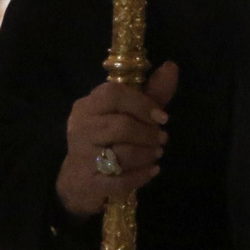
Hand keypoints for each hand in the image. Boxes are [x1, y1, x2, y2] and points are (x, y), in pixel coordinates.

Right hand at [56, 62, 178, 218]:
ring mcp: (81, 157)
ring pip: (122, 154)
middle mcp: (80, 128)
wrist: (77, 179)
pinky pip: (120, 180)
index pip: (113, 94)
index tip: (162, 117)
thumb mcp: (127, 113)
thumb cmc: (106, 139)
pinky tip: (153, 170)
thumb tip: (171, 66)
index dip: (142, 104)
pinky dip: (141, 176)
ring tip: (157, 153)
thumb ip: (150, 92)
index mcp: (87, 106)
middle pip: (121, 126)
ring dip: (147, 154)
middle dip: (148, 133)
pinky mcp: (88, 183)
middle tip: (162, 139)